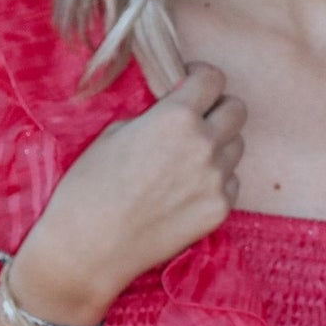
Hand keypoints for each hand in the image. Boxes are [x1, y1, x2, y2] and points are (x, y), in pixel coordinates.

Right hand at [13, 61, 245, 320]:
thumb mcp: (114, 133)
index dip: (201, 77)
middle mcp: (205, 145)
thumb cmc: (89, 187)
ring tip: (187, 159)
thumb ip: (154, 117)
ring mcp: (217, 181)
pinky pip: (231, 183)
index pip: (213, 78)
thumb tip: (172, 111)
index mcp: (176, 117)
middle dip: (218, 108)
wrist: (89, 248)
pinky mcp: (219, 211)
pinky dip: (216, 181)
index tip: (191, 84)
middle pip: (237, 110)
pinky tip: (187, 190)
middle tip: (196, 119)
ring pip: (237, 147)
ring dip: (219, 145)